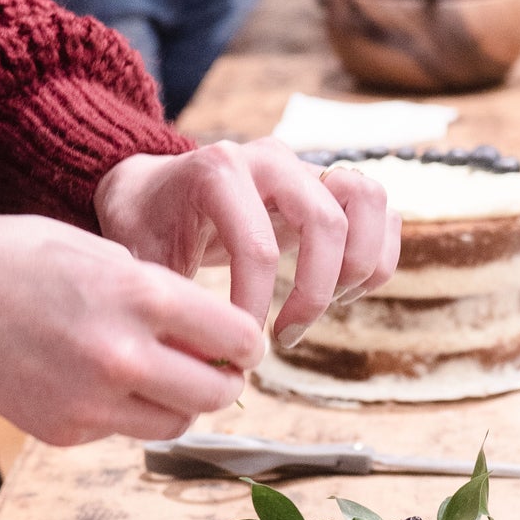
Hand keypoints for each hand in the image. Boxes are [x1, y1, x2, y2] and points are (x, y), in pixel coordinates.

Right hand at [0, 208, 263, 445]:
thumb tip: (213, 335)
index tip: (244, 342)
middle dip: (226, 380)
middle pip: (217, 394)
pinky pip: (124, 432)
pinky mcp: (63, 432)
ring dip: (183, 403)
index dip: (248, 342)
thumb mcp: (105, 251)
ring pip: (177, 424)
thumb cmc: (14, 258)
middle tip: (219, 368)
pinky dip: (128, 413)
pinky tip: (105, 381)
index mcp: (141, 297)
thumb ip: (164, 295)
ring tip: (166, 376)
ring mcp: (91, 402)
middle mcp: (122, 356)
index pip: (237, 339)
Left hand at [92, 138, 400, 349]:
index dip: (255, 307)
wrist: (156, 189)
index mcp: (220, 171)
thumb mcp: (136, 257)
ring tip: (324, 304)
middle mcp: (272, 159)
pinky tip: (340, 292)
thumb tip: (197, 361)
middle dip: (314, 293)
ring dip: (357, 266)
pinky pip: (384, 213)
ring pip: (370, 202)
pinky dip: (377, 258)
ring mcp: (308, 167)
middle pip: (328, 222)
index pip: (258, 247)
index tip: (240, 345)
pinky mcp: (332, 186)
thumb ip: (163, 298)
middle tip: (285, 336)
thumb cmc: (147, 226)